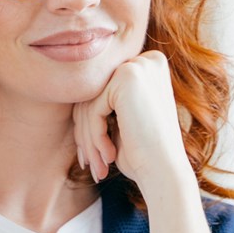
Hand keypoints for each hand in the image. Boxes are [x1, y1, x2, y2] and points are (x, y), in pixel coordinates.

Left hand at [73, 50, 190, 188]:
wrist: (166, 172)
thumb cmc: (144, 153)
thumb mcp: (123, 120)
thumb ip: (103, 99)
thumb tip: (67, 88)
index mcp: (149, 67)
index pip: (104, 92)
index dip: (91, 123)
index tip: (90, 153)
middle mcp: (147, 60)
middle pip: (95, 94)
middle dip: (86, 132)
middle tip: (89, 163)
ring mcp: (138, 66)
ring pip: (90, 101)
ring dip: (88, 138)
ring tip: (97, 166)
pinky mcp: (127, 77)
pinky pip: (93, 108)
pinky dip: (95, 136)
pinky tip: (109, 157)